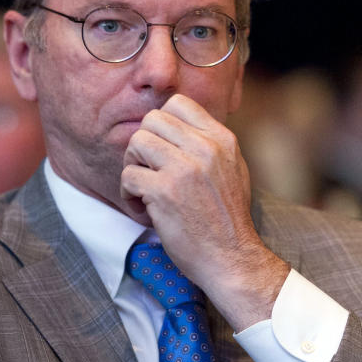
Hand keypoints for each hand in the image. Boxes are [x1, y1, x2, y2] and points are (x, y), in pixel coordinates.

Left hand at [120, 93, 288, 330]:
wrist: (232, 258)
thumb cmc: (229, 219)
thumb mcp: (234, 170)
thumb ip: (211, 145)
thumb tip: (181, 126)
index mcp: (223, 140)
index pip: (179, 103)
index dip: (162, 124)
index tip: (163, 149)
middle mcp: (205, 148)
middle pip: (152, 120)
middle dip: (144, 145)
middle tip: (149, 170)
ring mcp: (184, 168)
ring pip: (136, 143)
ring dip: (133, 167)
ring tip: (144, 190)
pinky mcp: (164, 191)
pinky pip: (127, 176)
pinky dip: (129, 195)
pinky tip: (144, 211)